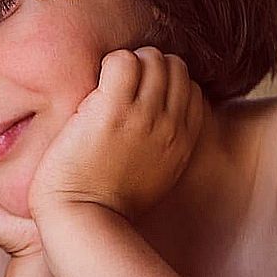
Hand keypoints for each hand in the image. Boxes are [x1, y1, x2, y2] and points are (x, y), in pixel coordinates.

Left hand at [29, 47, 204, 222]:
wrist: (84, 218)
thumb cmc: (109, 202)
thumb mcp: (158, 175)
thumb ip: (168, 144)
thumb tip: (164, 120)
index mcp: (184, 141)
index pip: (192, 89)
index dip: (167, 84)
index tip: (142, 94)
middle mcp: (170, 125)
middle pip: (175, 67)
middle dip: (150, 67)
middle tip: (121, 84)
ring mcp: (143, 116)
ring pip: (151, 58)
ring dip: (129, 62)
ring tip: (107, 84)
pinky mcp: (113, 109)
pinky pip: (122, 60)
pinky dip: (109, 63)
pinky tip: (96, 84)